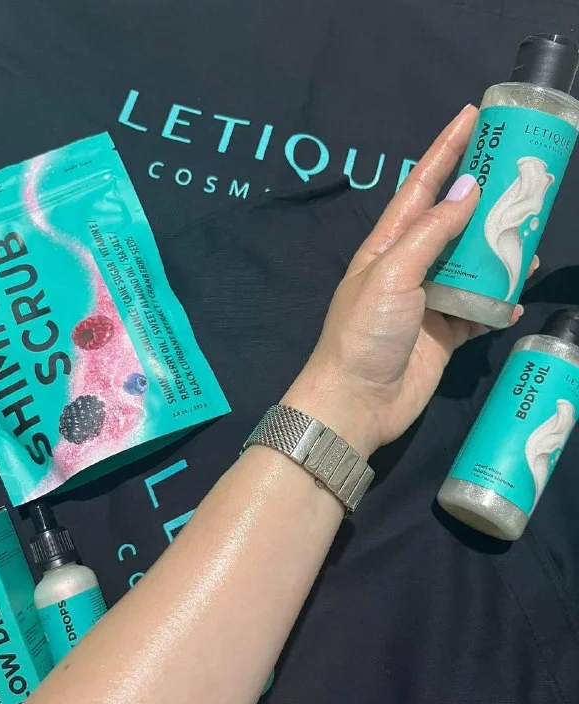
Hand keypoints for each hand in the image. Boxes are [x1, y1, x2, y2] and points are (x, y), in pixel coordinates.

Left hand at [284, 105, 537, 456]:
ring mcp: (429, 301)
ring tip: (528, 232)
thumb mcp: (393, 272)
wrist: (358, 402)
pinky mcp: (446, 334)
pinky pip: (479, 310)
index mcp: (388, 245)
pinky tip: (516, 297)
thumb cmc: (366, 332)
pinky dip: (499, 304)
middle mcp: (410, 267)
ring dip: (498, 250)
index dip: (445, 151)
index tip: (473, 117)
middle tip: (519, 171)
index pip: (421, 187)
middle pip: (452, 221)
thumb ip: (430, 232)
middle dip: (483, 196)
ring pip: (471, 265)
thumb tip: (467, 190)